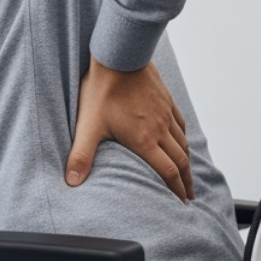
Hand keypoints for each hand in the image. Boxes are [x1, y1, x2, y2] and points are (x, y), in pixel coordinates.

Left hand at [65, 57, 192, 201]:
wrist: (120, 56)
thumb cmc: (102, 90)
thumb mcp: (89, 126)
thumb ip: (81, 155)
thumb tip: (71, 181)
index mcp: (144, 140)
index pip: (167, 172)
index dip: (176, 191)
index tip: (181, 204)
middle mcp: (160, 130)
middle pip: (180, 162)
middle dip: (186, 182)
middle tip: (189, 197)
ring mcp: (165, 114)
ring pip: (183, 144)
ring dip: (187, 163)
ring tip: (188, 175)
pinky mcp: (166, 100)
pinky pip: (180, 124)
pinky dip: (184, 139)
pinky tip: (182, 141)